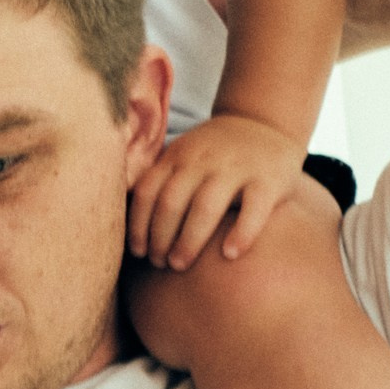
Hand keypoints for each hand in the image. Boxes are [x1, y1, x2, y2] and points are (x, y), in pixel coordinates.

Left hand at [128, 113, 304, 268]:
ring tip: (179, 265)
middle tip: (159, 264)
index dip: (137, 225)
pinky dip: (241, 233)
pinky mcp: (269, 179)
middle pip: (171, 201)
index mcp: (177, 156)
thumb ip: (159, 179)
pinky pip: (254, 208)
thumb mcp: (182, 155)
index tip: (137, 253)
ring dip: (188, 240)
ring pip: (206, 205)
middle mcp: (203, 160)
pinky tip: (229, 255)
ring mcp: (236, 167)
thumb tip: (120, 222)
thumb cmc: (214, 154)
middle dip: (159, 237)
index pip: (147, 191)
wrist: (265, 123)